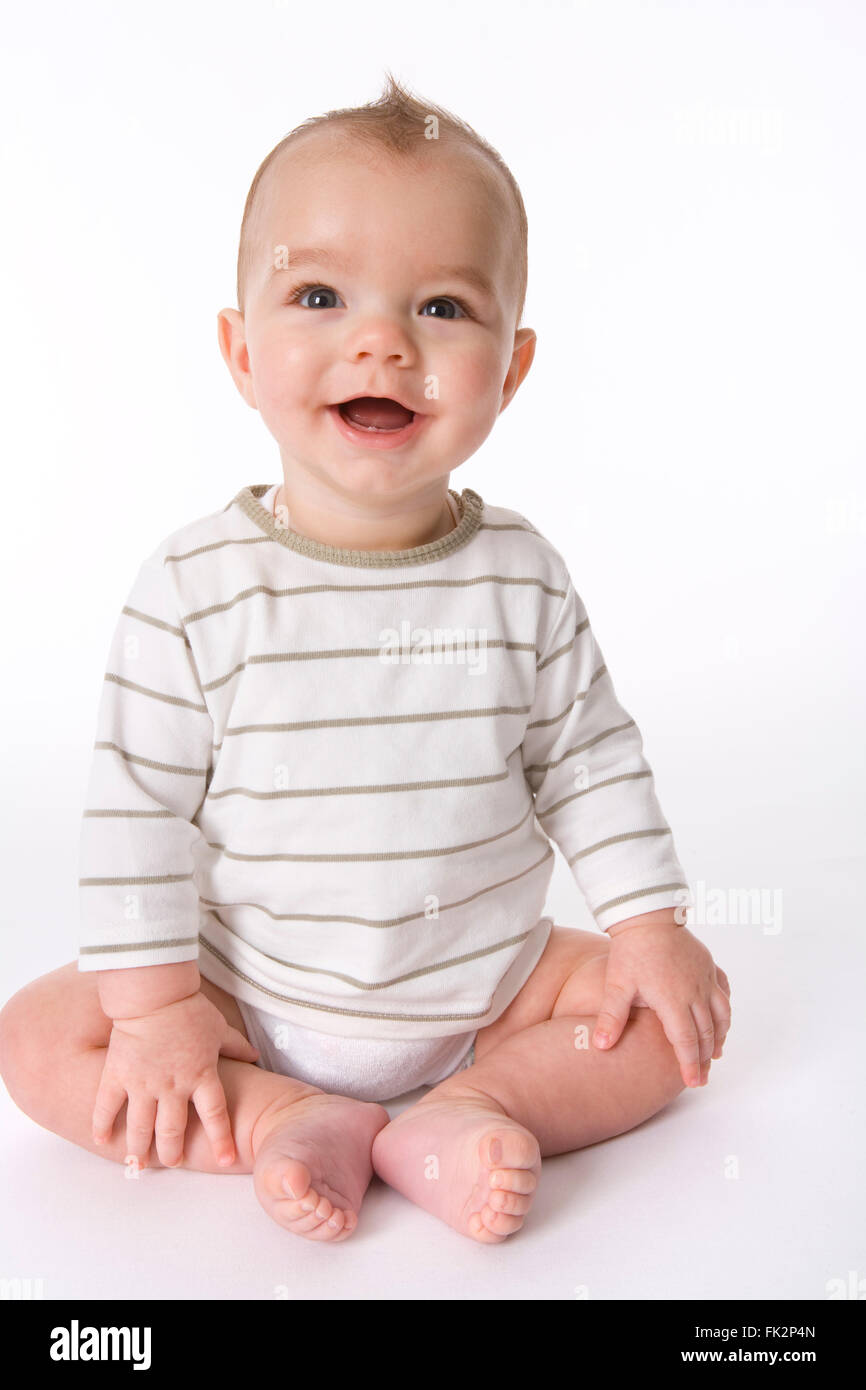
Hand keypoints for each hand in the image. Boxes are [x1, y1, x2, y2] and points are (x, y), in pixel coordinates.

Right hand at [92, 990, 259, 1168]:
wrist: (154, 993)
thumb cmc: (189, 1009)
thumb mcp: (219, 1028)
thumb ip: (236, 1046)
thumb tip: (256, 1057)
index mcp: (201, 1075)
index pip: (215, 1115)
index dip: (221, 1139)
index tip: (225, 1160)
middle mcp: (173, 1086)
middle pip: (173, 1130)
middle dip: (172, 1152)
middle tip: (173, 1163)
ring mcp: (143, 1083)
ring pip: (140, 1127)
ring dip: (139, 1149)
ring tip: (137, 1165)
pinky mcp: (118, 1074)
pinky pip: (107, 1106)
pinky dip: (102, 1125)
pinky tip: (101, 1141)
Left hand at [592, 912, 731, 1087]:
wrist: (646, 914)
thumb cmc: (630, 951)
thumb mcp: (617, 986)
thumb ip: (611, 1018)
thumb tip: (600, 1046)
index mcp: (673, 1000)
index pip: (686, 1041)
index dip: (690, 1064)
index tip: (692, 1082)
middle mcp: (695, 991)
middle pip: (706, 1033)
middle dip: (705, 1058)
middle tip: (701, 1077)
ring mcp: (704, 977)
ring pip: (721, 1014)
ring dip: (719, 1036)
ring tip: (715, 1053)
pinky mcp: (708, 964)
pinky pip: (724, 991)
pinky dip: (724, 1010)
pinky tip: (721, 1018)